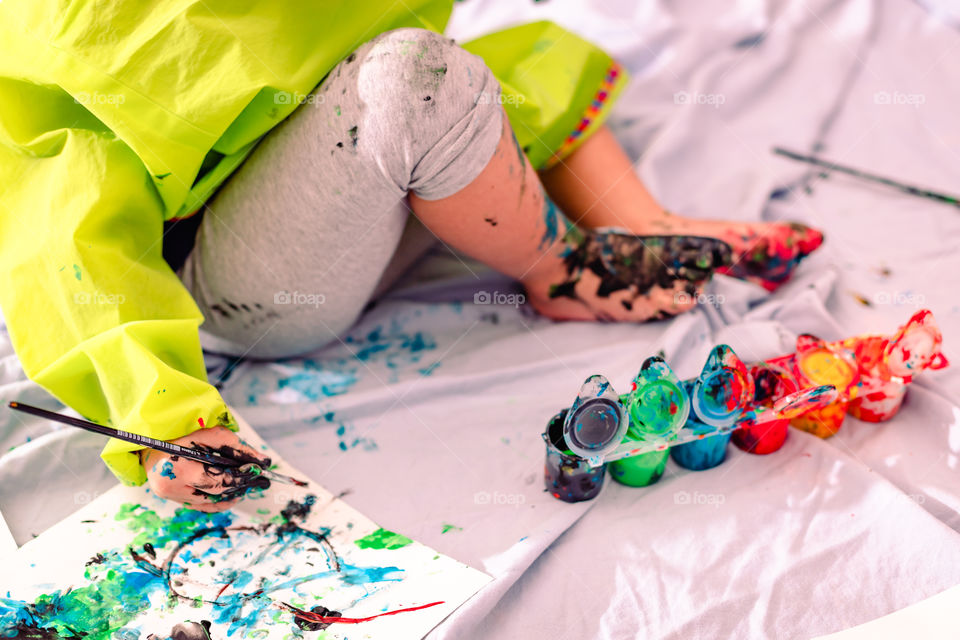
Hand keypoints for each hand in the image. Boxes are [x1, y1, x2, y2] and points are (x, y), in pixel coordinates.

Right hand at [141, 426, 271, 511]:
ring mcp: (170, 496)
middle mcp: (172, 488)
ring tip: (248, 487)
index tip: (261, 474)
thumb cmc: (179, 432)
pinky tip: (232, 494)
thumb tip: (262, 461)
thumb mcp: (209, 434)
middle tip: (260, 482)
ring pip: (209, 502)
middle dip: (240, 486)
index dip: (242, 477)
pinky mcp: (171, 498)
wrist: (146, 439)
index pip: (220, 480)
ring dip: (230, 495)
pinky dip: (217, 501)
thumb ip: (236, 448)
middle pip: (216, 492)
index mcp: (179, 470)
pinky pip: (200, 505)